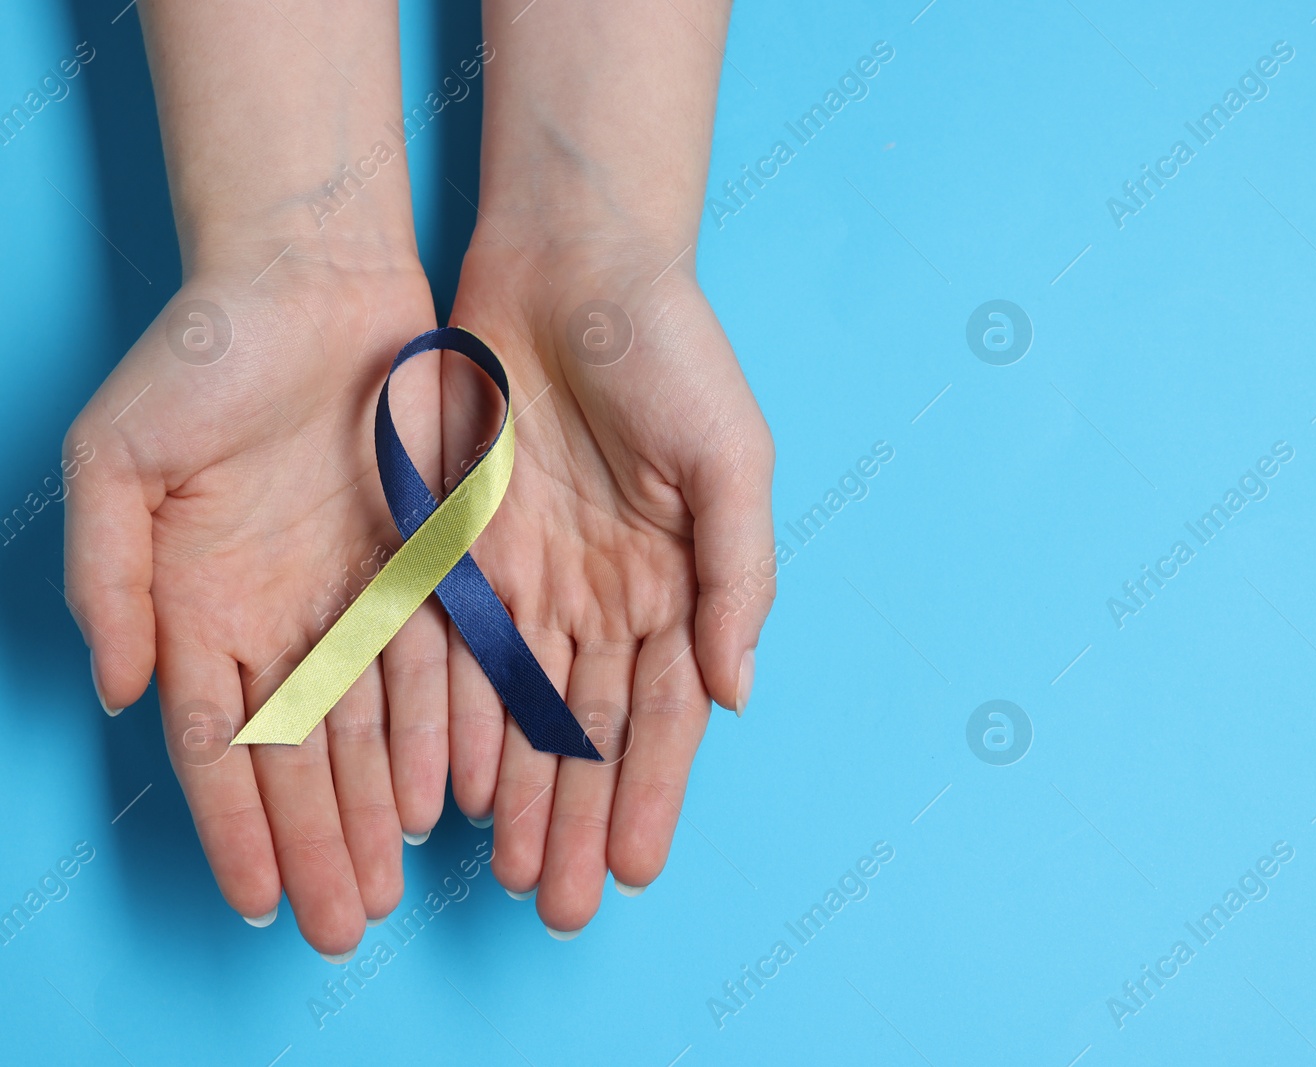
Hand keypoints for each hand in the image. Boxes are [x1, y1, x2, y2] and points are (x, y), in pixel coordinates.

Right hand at [64, 251, 447, 955]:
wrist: (312, 281)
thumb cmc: (200, 358)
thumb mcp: (118, 458)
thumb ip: (108, 577)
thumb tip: (123, 691)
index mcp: (197, 604)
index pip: (215, 743)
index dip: (234, 824)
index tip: (255, 900)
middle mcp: (277, 615)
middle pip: (298, 756)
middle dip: (315, 843)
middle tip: (338, 924)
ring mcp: (352, 593)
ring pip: (368, 727)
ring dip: (376, 809)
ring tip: (389, 884)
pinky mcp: (423, 561)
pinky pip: (434, 662)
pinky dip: (438, 729)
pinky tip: (446, 794)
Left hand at [443, 238, 774, 932]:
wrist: (572, 263)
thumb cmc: (671, 353)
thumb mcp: (733, 459)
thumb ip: (738, 578)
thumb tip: (735, 693)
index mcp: (678, 582)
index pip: (664, 713)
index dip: (651, 793)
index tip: (635, 870)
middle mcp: (605, 595)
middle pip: (591, 731)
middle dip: (579, 819)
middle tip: (561, 906)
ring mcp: (533, 577)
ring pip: (523, 711)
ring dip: (521, 793)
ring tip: (509, 872)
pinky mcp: (464, 547)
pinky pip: (459, 653)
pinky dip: (459, 723)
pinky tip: (455, 785)